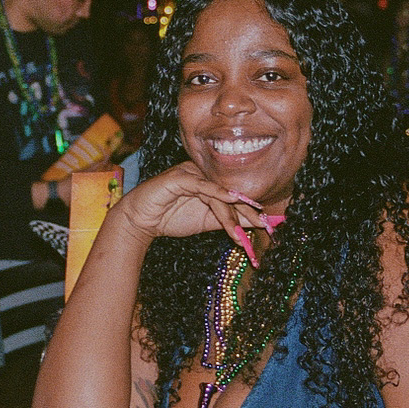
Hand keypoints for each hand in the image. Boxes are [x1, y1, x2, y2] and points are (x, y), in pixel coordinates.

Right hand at [116, 162, 270, 263]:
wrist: (139, 222)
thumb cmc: (170, 218)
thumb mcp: (206, 222)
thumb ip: (228, 220)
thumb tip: (256, 222)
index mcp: (209, 182)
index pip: (234, 195)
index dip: (251, 210)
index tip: (269, 225)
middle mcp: (201, 173)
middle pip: (229, 192)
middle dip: (246, 212)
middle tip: (262, 227)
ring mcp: (189, 173)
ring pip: (216, 193)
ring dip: (229, 215)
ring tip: (238, 234)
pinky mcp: (178, 178)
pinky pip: (201, 185)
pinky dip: (216, 192)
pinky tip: (230, 199)